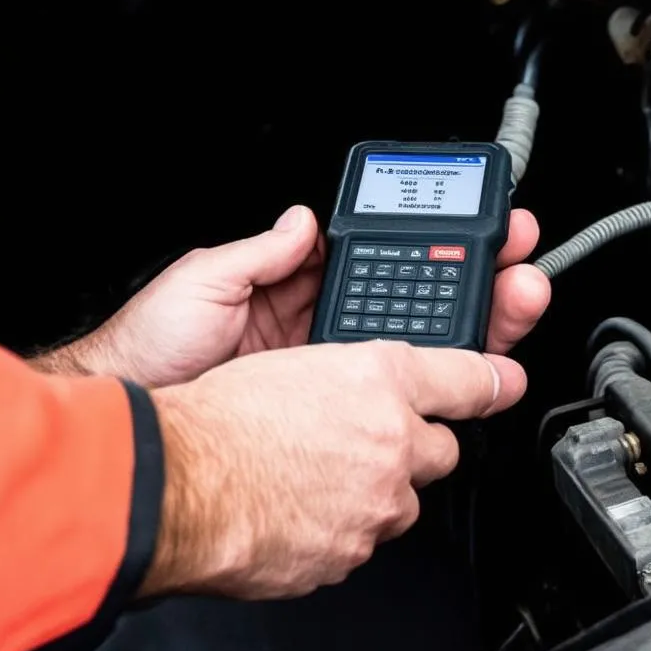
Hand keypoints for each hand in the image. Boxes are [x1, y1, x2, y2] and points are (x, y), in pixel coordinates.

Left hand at [39, 205, 550, 386]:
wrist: (131, 426)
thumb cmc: (151, 349)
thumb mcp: (203, 282)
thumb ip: (260, 252)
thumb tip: (305, 221)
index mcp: (295, 296)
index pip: (380, 268)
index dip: (431, 253)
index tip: (477, 236)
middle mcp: (319, 338)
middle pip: (412, 311)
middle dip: (474, 287)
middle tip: (520, 269)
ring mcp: (327, 385)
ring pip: (413, 361)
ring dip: (470, 335)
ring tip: (514, 307)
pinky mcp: (324, 428)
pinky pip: (386, 412)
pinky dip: (431, 402)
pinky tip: (469, 383)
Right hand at [144, 341, 526, 598]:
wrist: (177, 485)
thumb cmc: (220, 419)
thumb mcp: (293, 362)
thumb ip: (354, 377)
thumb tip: (382, 392)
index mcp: (378, 380)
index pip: (464, 379)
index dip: (492, 381)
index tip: (506, 385)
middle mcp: (390, 441)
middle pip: (441, 450)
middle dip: (412, 448)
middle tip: (366, 443)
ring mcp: (376, 503)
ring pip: (400, 501)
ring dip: (376, 491)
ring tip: (317, 477)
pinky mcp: (352, 552)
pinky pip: (362, 539)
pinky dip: (341, 526)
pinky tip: (299, 508)